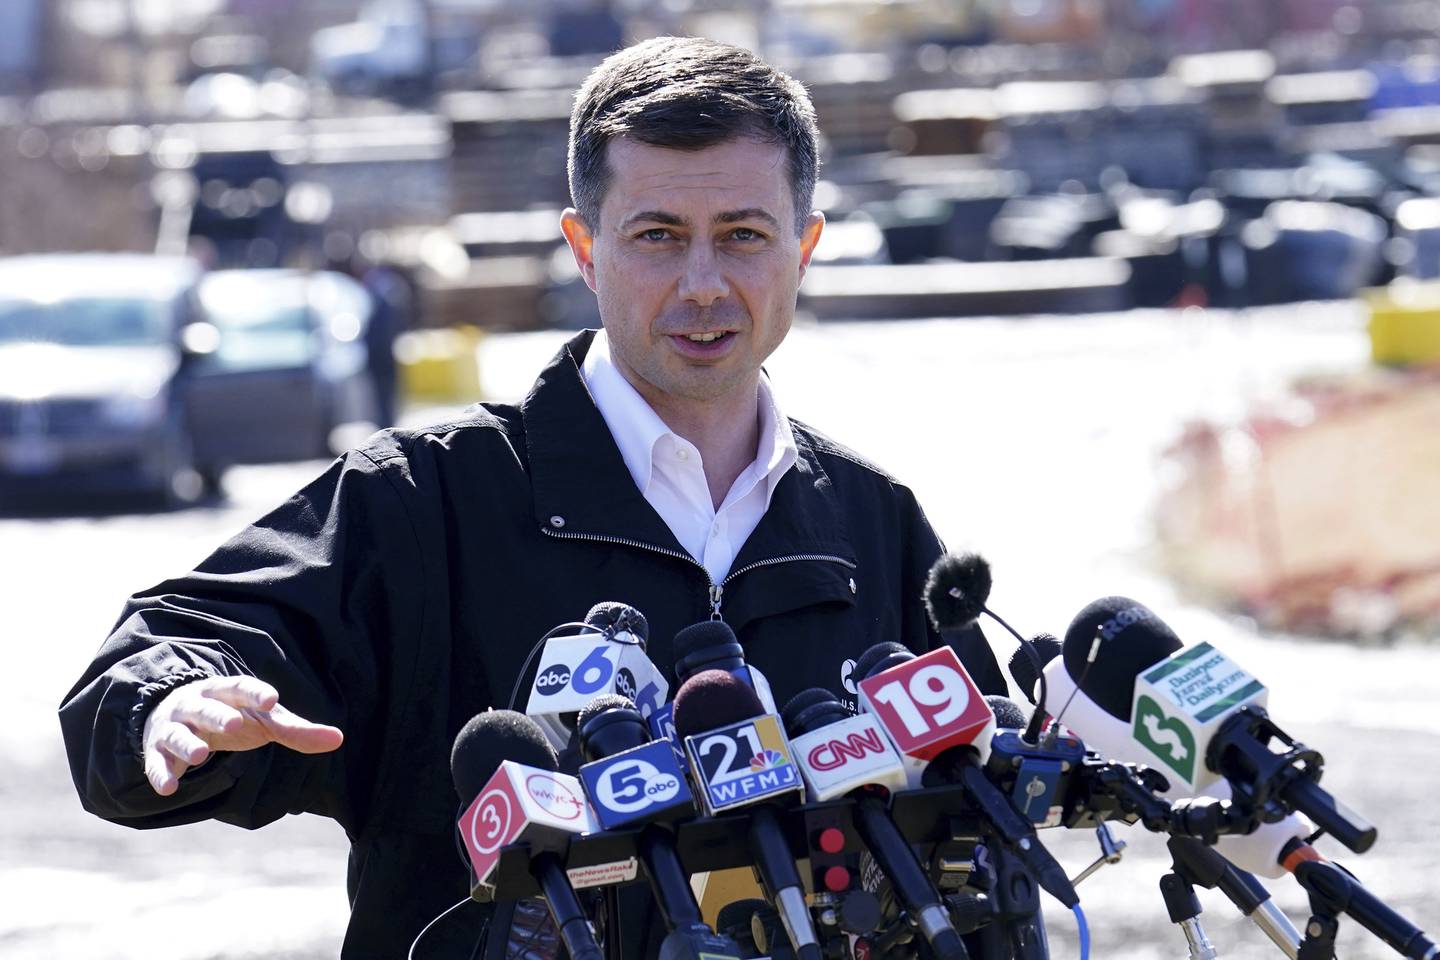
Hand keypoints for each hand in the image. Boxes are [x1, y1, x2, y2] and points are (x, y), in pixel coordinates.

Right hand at [142, 675, 343, 795]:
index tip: (273, 700)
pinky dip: (160, 773)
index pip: (242, 687)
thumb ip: (296, 729)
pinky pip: (156, 762)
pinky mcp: (158, 750)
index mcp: (227, 691)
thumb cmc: (233, 715)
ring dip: (187, 743)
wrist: (175, 714)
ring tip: (199, 755)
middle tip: (235, 724)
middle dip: (219, 715)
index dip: (257, 693)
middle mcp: (197, 704)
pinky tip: (169, 789)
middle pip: (207, 707)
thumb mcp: (264, 720)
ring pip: (178, 732)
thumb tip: (339, 739)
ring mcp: (175, 726)